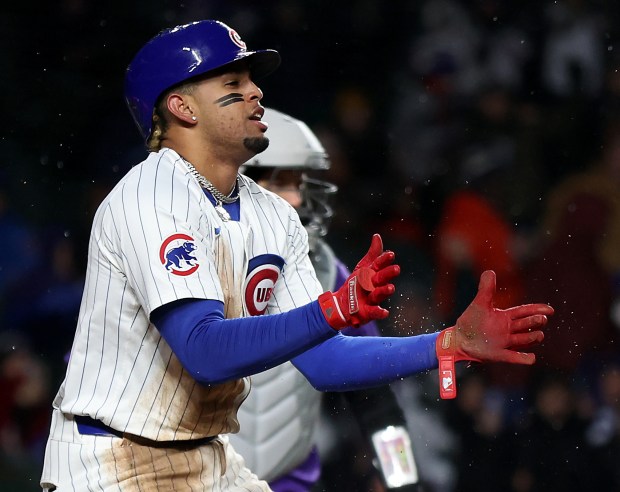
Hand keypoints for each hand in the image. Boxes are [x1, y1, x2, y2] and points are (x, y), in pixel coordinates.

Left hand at [318, 234, 399, 329]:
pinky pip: (374, 312)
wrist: (342, 303)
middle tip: (396, 269)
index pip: (379, 264)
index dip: (384, 260)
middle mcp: (375, 286)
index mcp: (373, 274)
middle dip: (388, 274)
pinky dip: (379, 312)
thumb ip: (372, 254)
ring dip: (385, 291)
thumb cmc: (357, 284)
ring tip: (390, 288)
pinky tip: (385, 312)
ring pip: (379, 294)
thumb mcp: (363, 268)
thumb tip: (377, 236)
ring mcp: (372, 299)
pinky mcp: (368, 312)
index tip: (390, 254)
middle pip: (382, 279)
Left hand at [435, 270, 553, 398]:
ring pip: (524, 340)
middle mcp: (508, 330)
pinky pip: (513, 357)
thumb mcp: (480, 304)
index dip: (538, 310)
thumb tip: (490, 271)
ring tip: (539, 335)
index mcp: (506, 317)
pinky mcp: (499, 355)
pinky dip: (523, 358)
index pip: (525, 312)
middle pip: (527, 324)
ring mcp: (505, 343)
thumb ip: (486, 289)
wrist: (459, 338)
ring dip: (532, 337)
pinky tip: (531, 357)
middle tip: (542, 319)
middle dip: (535, 322)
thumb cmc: (471, 321)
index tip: (550, 310)